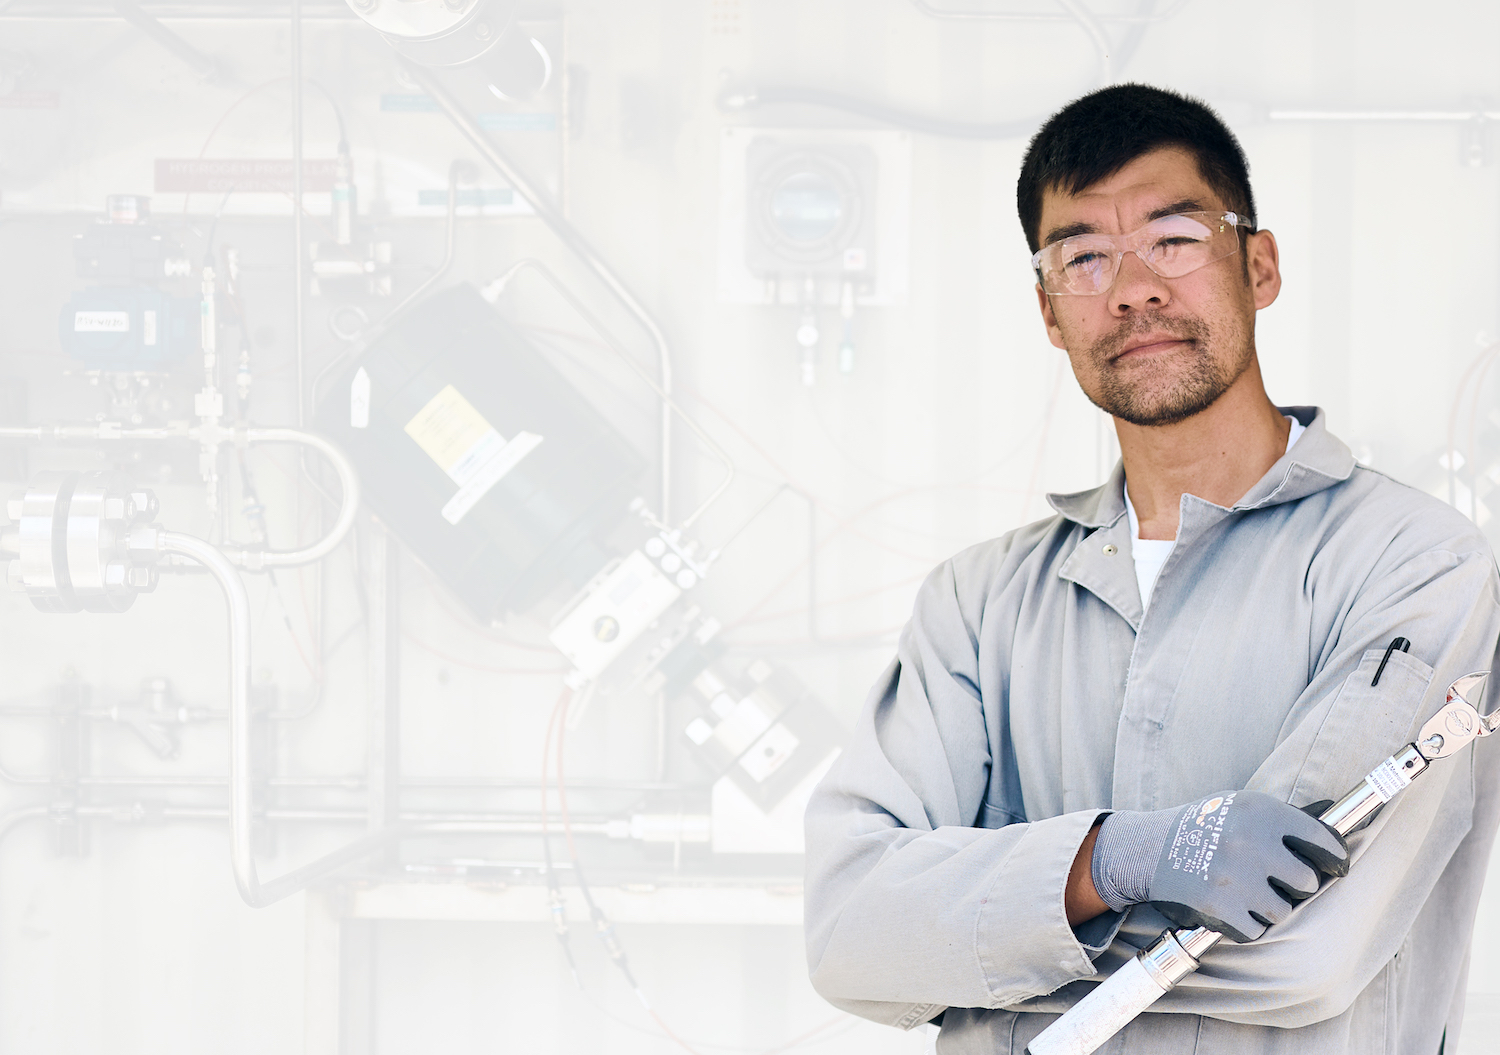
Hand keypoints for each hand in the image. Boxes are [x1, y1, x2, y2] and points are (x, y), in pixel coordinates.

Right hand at [1093, 789, 1349, 942]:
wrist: (1148, 848)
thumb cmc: (1203, 825)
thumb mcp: (1239, 806)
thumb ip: (1283, 817)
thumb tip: (1334, 821)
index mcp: (1260, 811)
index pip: (1321, 841)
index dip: (1335, 858)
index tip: (1337, 867)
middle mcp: (1250, 841)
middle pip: (1306, 882)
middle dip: (1293, 886)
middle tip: (1274, 881)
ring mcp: (1235, 876)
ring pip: (1282, 911)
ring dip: (1268, 908)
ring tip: (1246, 893)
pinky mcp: (1219, 907)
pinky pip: (1256, 931)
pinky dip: (1245, 925)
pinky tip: (1231, 908)